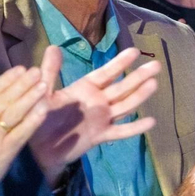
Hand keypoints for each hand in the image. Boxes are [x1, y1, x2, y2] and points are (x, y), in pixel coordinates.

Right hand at [0, 68, 51, 195]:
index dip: (7, 79)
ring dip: (30, 98)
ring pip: (14, 113)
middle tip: (37, 71)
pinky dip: (32, 121)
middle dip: (22, 84)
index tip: (21, 68)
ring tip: (44, 85)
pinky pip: (21, 133)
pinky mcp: (5, 151)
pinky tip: (43, 110)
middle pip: (5, 99)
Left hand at [28, 46, 160, 182]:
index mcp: (85, 89)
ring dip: (140, 96)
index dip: (120, 62)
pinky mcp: (101, 136)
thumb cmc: (40, 117)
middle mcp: (97, 101)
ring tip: (154, 84)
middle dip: (138, 76)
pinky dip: (135, 127)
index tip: (135, 51)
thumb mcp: (43, 93)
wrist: (39, 148)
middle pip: (122, 87)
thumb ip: (50, 71)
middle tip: (156, 65)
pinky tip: (151, 121)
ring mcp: (101, 119)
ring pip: (125, 105)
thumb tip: (53, 46)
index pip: (106, 73)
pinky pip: (121, 131)